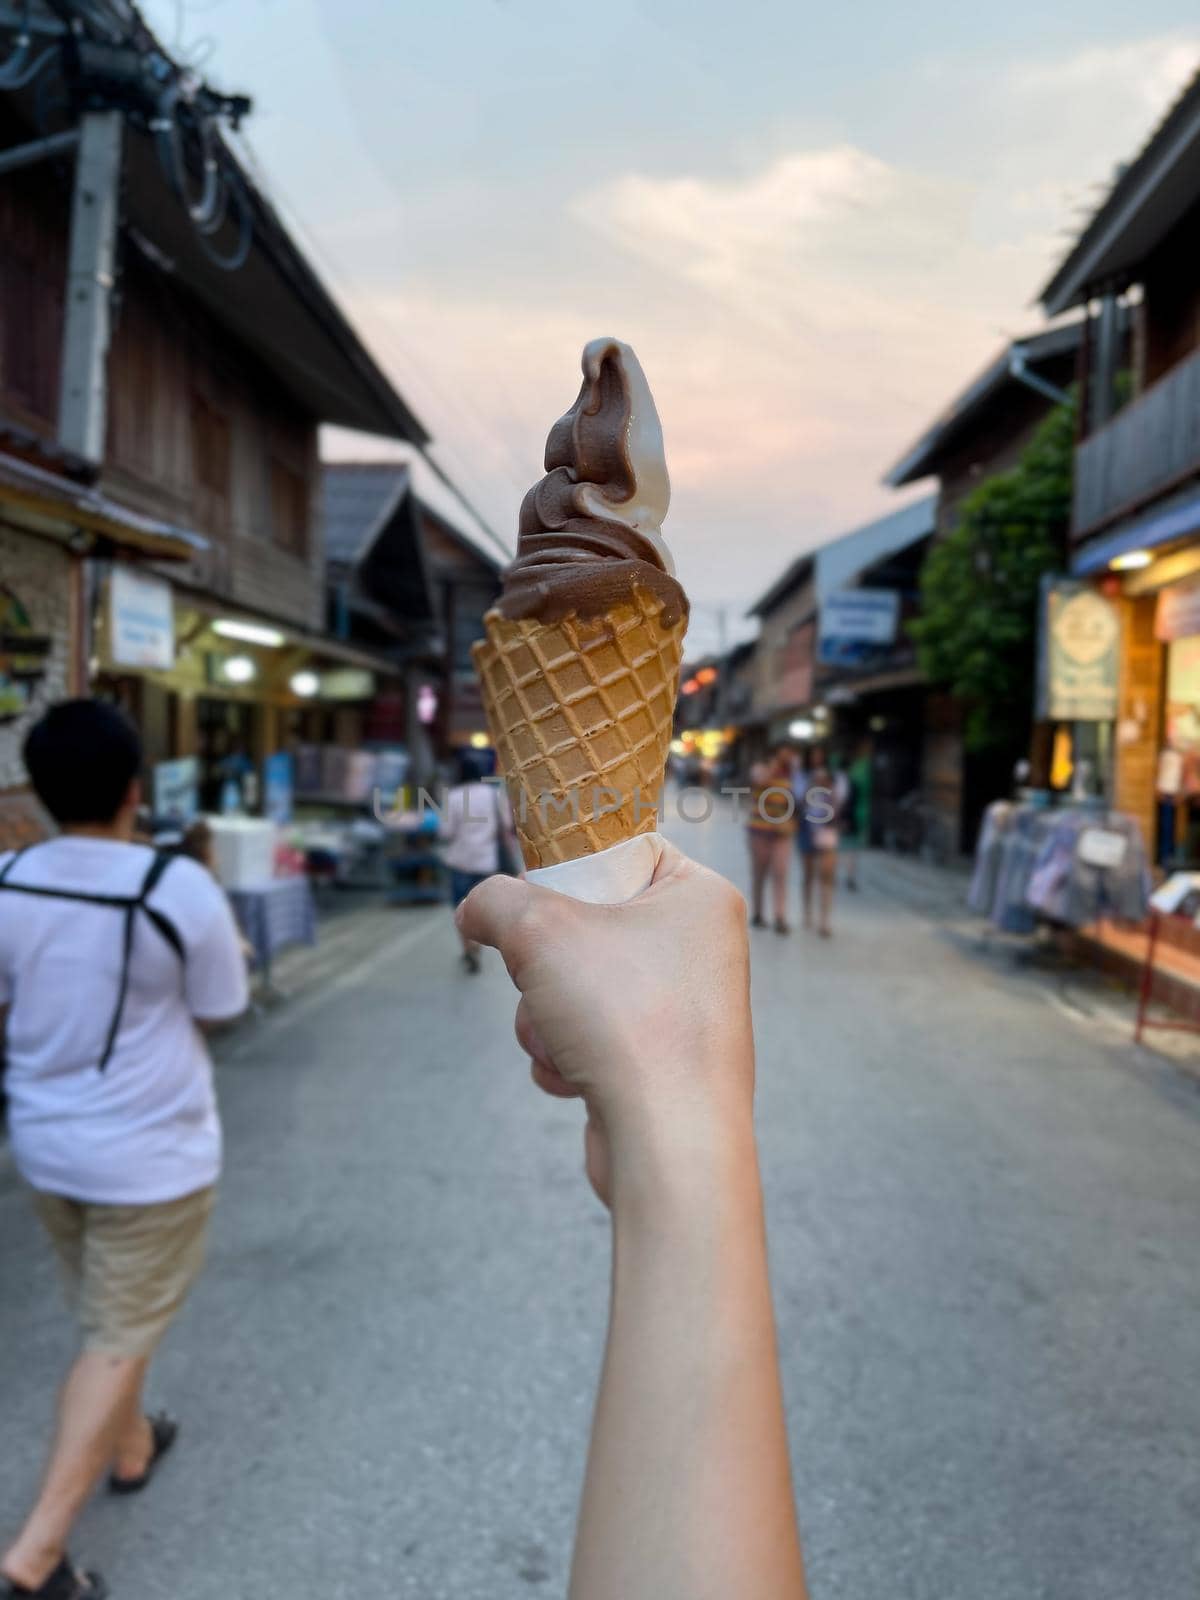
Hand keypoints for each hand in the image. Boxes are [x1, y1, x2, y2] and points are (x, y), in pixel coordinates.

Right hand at [458, 840, 752, 1205]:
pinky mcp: (662, 1062)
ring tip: (562, 1039)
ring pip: (576, 985)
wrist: (667, 1141)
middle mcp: (701, 948)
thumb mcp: (538, 929)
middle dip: (543, 963)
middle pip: (586, 924)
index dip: (567, 869)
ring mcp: (684, 1008)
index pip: (620, 850)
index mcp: (699, 895)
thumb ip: (494, 901)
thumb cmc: (627, 1019)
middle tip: (546, 976)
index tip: (536, 895)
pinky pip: (590, 1037)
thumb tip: (473, 912)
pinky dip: (566, 1056)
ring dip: (544, 1015)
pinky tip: (576, 1079)